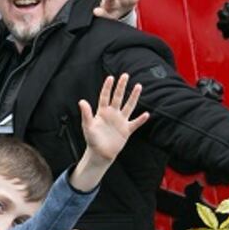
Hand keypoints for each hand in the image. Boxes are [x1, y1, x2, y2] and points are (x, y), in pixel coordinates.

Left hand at [70, 74, 149, 193]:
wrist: (100, 154)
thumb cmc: (92, 140)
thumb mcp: (87, 126)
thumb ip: (86, 114)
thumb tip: (81, 101)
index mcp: (102, 112)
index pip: (105, 96)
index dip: (107, 87)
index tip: (111, 77)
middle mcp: (112, 114)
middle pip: (118, 97)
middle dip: (121, 87)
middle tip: (125, 75)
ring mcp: (120, 121)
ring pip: (129, 106)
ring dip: (133, 97)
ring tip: (138, 86)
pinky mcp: (126, 130)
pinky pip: (135, 123)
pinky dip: (141, 120)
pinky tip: (146, 114)